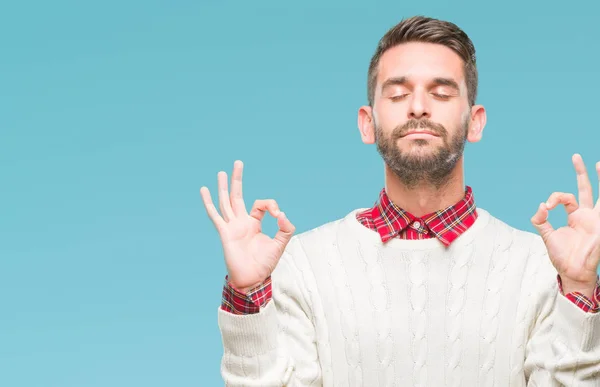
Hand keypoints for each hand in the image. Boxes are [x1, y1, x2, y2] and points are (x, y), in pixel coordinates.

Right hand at [200, 160, 295, 292]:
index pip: (261, 205)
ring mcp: (232, 226)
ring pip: (226, 202)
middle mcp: (241, 222)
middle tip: (238, 162)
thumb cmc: (264, 265)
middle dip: (238, 179)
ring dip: (223, 186)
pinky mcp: (225, 233)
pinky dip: (209, 203)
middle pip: (238, 195)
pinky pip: (216, 215)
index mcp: (254, 223)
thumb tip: (283, 215)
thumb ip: (286, 229)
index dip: (271, 205)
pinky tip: (204, 190)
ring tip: (221, 172)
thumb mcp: (280, 244)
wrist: (252, 280)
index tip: (279, 216)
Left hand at [531, 154, 599, 296]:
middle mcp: (588, 215)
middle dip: (583, 173)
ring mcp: (596, 220)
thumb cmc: (562, 256)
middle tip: (576, 156)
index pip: (566, 197)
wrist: (573, 273)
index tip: (546, 206)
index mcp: (575, 216)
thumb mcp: (547, 236)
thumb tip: (540, 206)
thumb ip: (541, 220)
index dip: (555, 198)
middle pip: (587, 189)